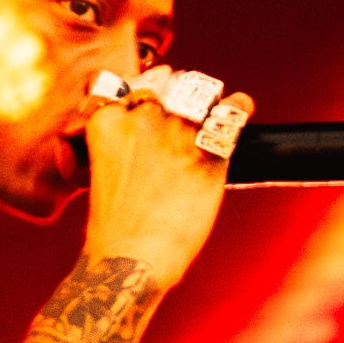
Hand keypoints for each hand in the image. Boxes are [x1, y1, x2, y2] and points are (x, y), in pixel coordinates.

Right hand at [81, 74, 254, 291]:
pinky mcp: (211, 149)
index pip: (119, 85)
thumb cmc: (113, 229)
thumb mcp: (102, 174)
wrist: (131, 261)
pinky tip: (241, 109)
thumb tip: (151, 136)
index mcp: (106, 121)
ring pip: (200, 89)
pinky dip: (239, 107)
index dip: (132, 96)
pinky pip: (234, 109)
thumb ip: (122, 144)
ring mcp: (178, 130)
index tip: (139, 107)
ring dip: (205, 99)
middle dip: (171, 94)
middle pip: (163, 81)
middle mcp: (142, 116)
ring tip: (210, 111)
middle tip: (178, 114)